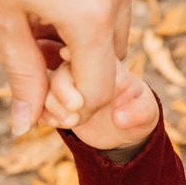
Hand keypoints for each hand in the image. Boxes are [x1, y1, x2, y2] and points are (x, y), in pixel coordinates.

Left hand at [0, 0, 133, 134]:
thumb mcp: (0, 20)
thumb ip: (23, 75)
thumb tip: (26, 125)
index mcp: (88, 15)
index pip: (99, 86)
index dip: (72, 104)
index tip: (43, 97)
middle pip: (112, 55)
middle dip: (79, 66)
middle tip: (35, 53)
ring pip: (116, 20)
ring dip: (87, 33)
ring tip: (40, 16)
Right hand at [45, 62, 159, 154]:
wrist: (120, 133)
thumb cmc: (137, 114)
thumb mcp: (147, 115)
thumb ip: (139, 113)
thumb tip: (120, 118)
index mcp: (106, 64)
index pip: (89, 52)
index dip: (74, 57)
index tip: (69, 63)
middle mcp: (82, 70)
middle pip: (62, 68)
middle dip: (62, 88)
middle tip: (75, 107)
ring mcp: (66, 86)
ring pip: (45, 86)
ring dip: (51, 104)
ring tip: (70, 121)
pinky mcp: (55, 102)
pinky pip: (38, 103)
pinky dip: (42, 113)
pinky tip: (52, 124)